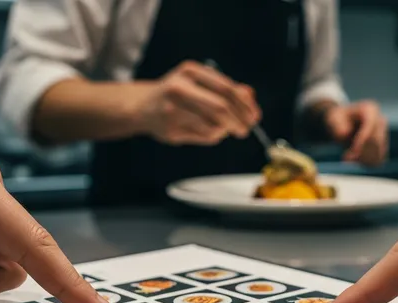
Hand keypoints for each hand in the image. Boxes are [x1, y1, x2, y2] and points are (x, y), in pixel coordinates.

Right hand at [135, 60, 260, 145]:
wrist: (142, 106)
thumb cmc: (178, 93)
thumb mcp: (200, 82)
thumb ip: (226, 87)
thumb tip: (250, 97)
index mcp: (189, 71)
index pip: (226, 88)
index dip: (245, 105)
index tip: (255, 116)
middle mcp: (178, 88)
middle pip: (221, 108)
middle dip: (239, 121)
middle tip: (246, 130)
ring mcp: (172, 110)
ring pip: (214, 125)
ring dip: (225, 130)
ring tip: (224, 128)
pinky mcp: (170, 129)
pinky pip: (204, 136)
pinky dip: (214, 136)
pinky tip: (209, 131)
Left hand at [324, 101, 388, 165]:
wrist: (343, 123)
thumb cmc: (338, 119)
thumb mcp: (333, 118)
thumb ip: (337, 125)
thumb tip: (345, 134)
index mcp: (370, 109)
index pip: (371, 126)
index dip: (362, 140)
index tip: (352, 152)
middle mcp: (381, 120)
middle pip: (376, 141)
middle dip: (360, 152)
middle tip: (345, 158)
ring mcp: (384, 133)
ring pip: (379, 152)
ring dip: (362, 159)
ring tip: (348, 157)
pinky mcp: (383, 146)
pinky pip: (379, 159)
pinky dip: (366, 163)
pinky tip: (355, 160)